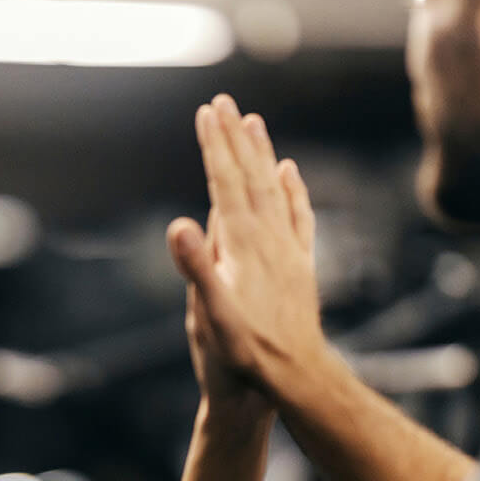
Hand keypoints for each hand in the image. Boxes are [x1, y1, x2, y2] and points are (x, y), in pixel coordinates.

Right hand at [168, 95, 324, 404]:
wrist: (294, 378)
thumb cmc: (244, 353)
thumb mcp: (211, 314)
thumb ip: (195, 267)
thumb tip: (178, 224)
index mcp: (244, 245)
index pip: (226, 183)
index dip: (215, 147)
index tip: (207, 112)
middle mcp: (270, 240)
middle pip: (251, 177)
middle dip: (235, 138)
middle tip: (224, 102)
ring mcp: (288, 250)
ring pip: (275, 189)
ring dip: (262, 154)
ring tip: (254, 122)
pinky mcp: (300, 265)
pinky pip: (297, 215)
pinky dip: (292, 189)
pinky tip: (289, 172)